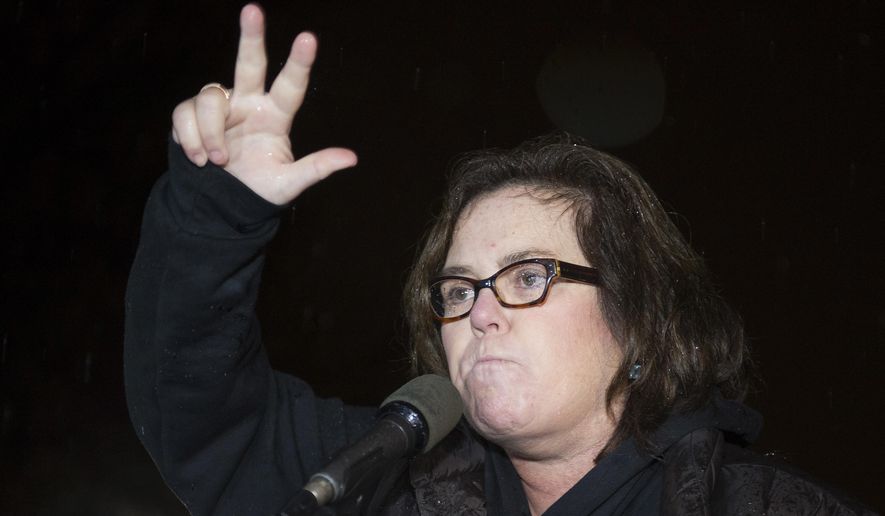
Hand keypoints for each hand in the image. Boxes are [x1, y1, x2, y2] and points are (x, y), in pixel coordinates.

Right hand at [171, 4, 356, 204]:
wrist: (219, 207)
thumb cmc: (258, 192)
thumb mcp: (288, 183)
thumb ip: (316, 168)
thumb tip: (352, 158)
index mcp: (275, 116)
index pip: (291, 85)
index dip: (299, 62)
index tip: (309, 38)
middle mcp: (249, 104)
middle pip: (250, 63)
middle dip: (251, 36)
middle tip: (253, 10)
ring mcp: (220, 108)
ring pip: (211, 98)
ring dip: (211, 132)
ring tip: (216, 161)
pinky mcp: (191, 115)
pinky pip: (185, 113)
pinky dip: (190, 137)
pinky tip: (198, 159)